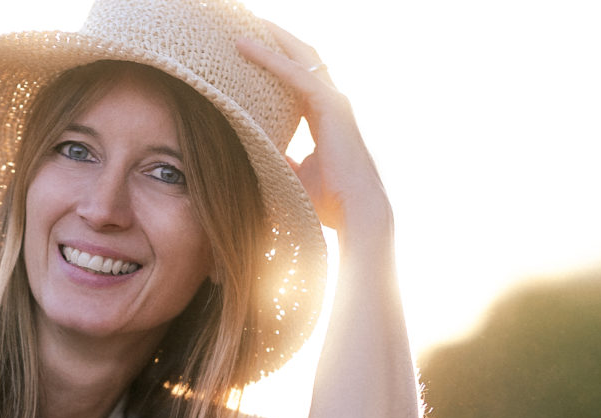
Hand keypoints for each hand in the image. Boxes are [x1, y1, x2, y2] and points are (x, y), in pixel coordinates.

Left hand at [236, 22, 390, 235]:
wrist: (358, 213)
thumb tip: (258, 152)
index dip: (276, 60)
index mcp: (325, 116)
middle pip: (302, 57)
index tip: (248, 46)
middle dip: (276, 37)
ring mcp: (334, 101)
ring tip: (243, 22)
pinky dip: (270, 57)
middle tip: (246, 21)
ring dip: (271, 37)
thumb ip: (281, 159)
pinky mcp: (331, 106)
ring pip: (300, 56)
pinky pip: (295, 73)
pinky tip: (245, 46)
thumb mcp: (296, 175)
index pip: (298, 78)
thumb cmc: (331, 202)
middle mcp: (333, 102)